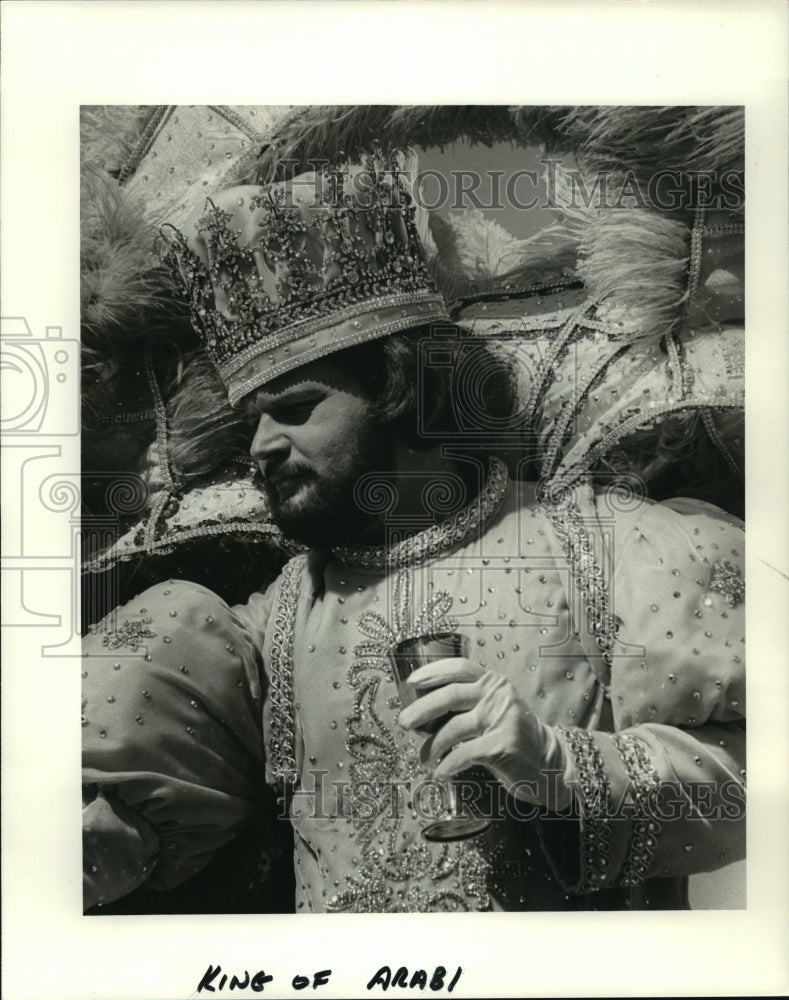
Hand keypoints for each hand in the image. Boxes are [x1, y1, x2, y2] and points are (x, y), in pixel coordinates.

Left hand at [397, 658, 570, 809]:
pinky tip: (441, 773)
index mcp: (494, 683)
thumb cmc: (513, 738)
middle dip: (421, 710)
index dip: (433, 672)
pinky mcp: (503, 744)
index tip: (412, 682)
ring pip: (453, 728)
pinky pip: (463, 754)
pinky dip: (447, 766)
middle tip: (404, 722)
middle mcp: (499, 695)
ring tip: (424, 759)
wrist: (550, 765)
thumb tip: (423, 715)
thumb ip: (468, 706)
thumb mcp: (494, 712)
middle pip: (450, 695)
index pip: (459, 667)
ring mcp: (502, 719)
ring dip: (432, 747)